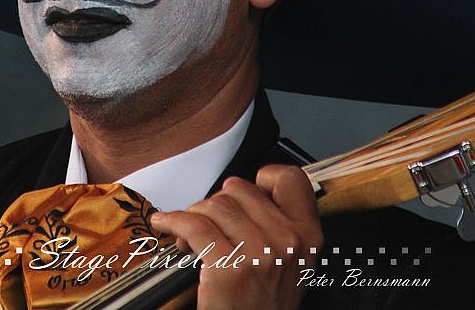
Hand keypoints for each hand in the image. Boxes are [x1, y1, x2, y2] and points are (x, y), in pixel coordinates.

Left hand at [149, 164, 321, 309]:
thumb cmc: (263, 304)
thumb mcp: (289, 263)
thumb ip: (277, 225)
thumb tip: (240, 193)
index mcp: (308, 236)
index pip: (291, 179)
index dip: (263, 178)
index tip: (241, 193)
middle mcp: (288, 243)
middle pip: (238, 190)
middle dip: (213, 203)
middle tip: (205, 223)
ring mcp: (260, 255)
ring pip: (214, 206)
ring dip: (192, 215)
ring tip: (187, 235)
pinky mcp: (229, 269)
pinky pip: (194, 226)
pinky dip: (173, 221)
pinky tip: (166, 224)